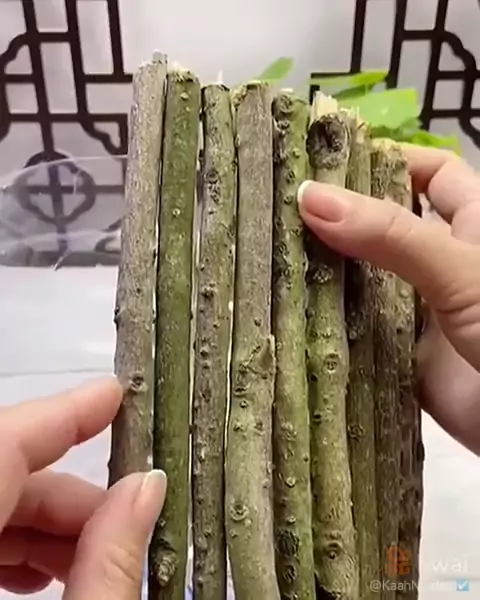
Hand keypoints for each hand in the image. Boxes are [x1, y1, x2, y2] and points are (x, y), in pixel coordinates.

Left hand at [0, 378, 165, 597]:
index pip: (3, 444)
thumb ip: (109, 567)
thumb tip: (150, 486)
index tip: (116, 395)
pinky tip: (43, 576)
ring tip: (96, 562)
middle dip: (69, 493)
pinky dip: (12, 539)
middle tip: (128, 522)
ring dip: (45, 522)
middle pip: (2, 474)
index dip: (62, 414)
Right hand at [298, 145, 479, 453]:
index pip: (429, 172)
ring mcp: (421, 311)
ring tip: (269, 256)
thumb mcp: (461, 271)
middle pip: (385, 225)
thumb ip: (392, 235)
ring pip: (367, 280)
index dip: (385, 160)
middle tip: (276, 210)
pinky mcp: (404, 357)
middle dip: (339, 216)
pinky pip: (361, 334)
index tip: (323, 163)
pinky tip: (288, 316)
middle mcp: (441, 262)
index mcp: (471, 224)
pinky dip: (331, 328)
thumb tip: (310, 197)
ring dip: (327, 272)